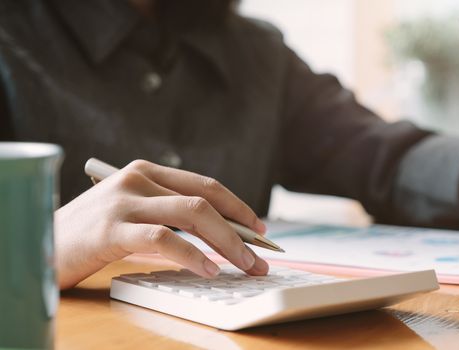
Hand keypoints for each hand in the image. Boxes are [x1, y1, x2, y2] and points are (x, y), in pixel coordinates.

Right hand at [54, 160, 268, 288]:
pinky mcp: (110, 229)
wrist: (38, 241)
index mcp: (146, 172)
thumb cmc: (90, 233)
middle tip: (259, 256)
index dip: (238, 206)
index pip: (205, 185)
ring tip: (244, 266)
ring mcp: (123, 201)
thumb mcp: (133, 214)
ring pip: (191, 215)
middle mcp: (137, 179)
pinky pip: (163, 238)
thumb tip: (222, 237)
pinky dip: (191, 255)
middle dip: (240, 230)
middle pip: (205, 200)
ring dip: (226, 243)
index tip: (259, 229)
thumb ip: (170, 217)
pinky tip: (207, 270)